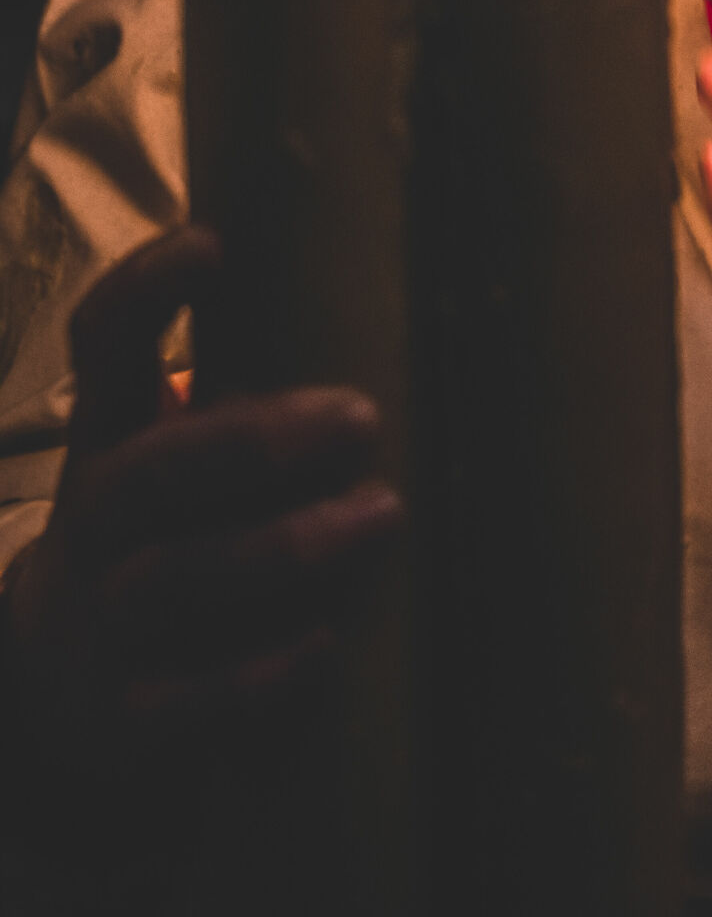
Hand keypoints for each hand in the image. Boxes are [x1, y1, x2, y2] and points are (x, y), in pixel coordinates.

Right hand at [0, 226, 400, 788]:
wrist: (61, 703)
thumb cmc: (166, 547)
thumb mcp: (182, 472)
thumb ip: (252, 413)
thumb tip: (397, 327)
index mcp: (110, 443)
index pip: (103, 346)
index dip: (145, 289)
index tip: (213, 242)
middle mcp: (91, 526)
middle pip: (153, 471)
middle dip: (254, 440)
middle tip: (363, 416)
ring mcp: (94, 627)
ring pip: (172, 579)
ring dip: (281, 548)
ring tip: (383, 515)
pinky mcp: (117, 722)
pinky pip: (178, 704)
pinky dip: (253, 677)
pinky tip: (324, 648)